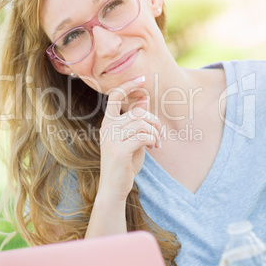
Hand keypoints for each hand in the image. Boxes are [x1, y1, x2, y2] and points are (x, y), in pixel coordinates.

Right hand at [98, 76, 162, 201]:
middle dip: (154, 122)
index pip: (115, 96)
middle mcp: (107, 128)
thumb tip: (144, 98)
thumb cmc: (125, 162)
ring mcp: (111, 138)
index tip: (142, 79)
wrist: (114, 187)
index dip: (128, 85)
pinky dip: (153, 140)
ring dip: (155, 132)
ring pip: (142, 123)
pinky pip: (143, 136)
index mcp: (108, 123)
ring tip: (156, 143)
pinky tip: (153, 147)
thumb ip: (136, 119)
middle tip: (159, 135)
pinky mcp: (118, 150)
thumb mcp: (132, 137)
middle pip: (138, 112)